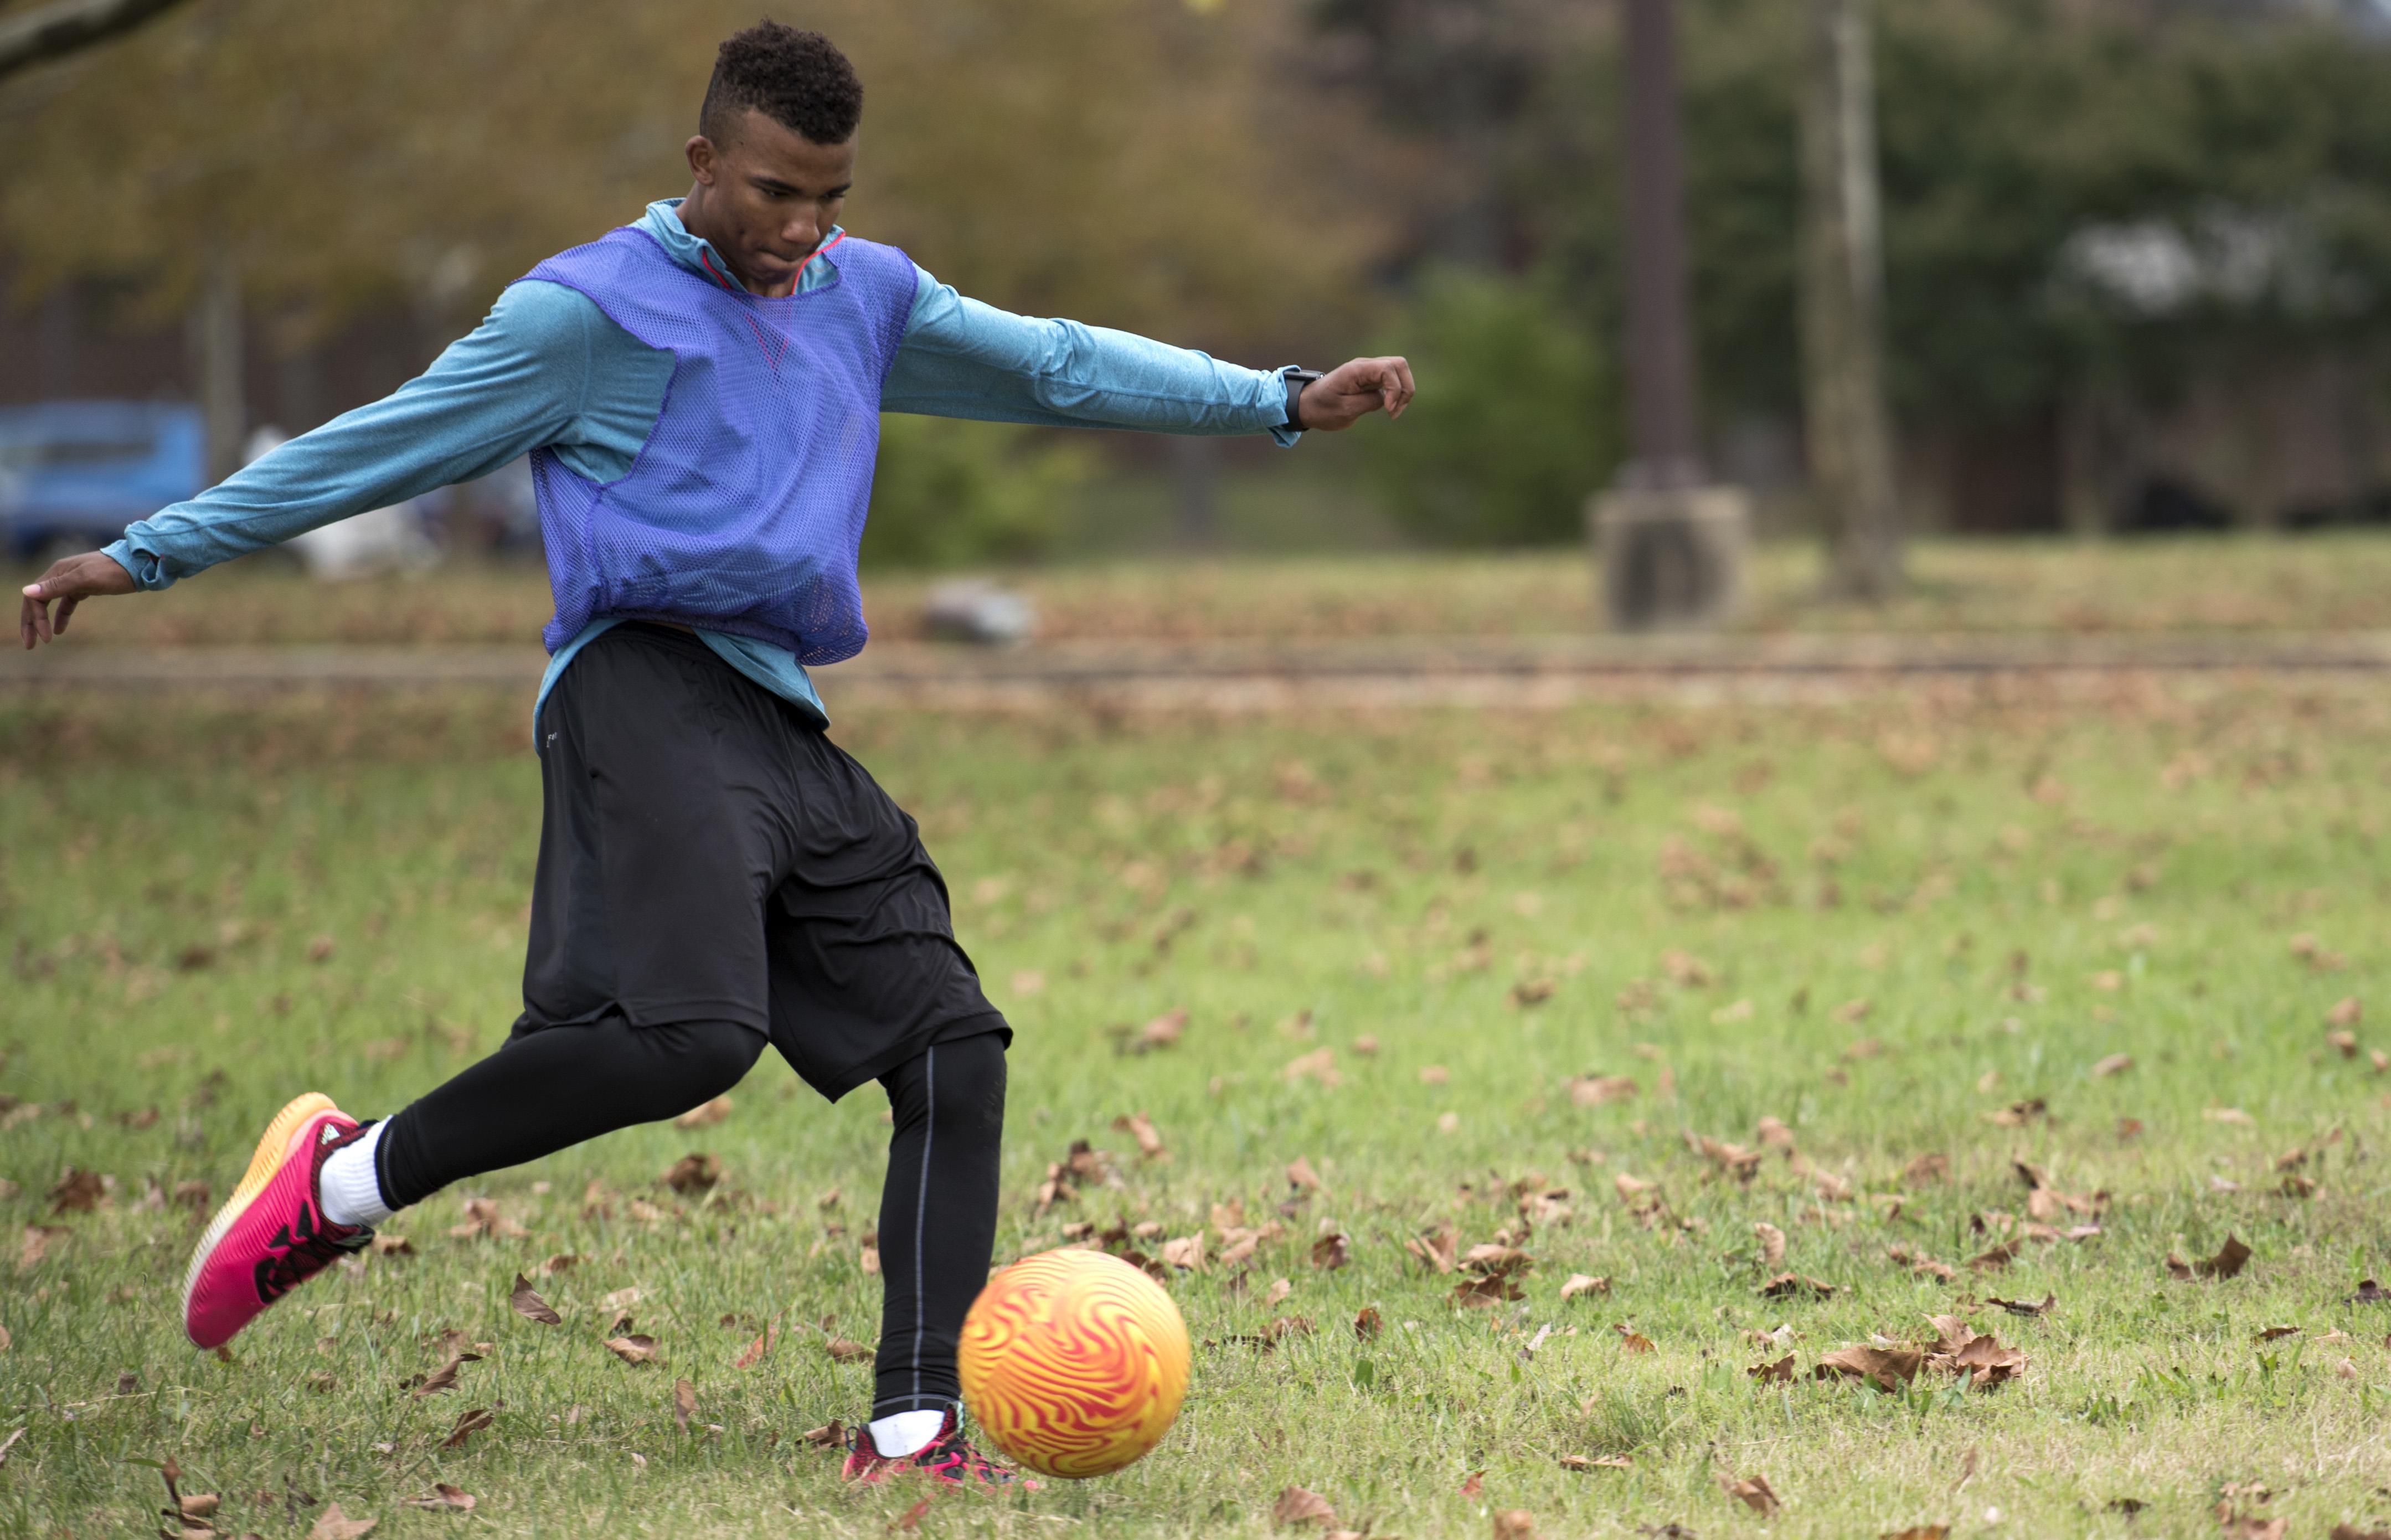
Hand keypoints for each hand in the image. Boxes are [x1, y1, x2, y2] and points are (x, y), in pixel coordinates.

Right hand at [19, 550, 133, 648]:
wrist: (139, 565)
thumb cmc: (114, 571)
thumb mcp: (86, 579)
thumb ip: (57, 586)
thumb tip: (26, 592)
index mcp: (57, 572)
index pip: (35, 598)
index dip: (35, 619)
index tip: (45, 638)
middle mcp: (61, 575)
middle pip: (37, 601)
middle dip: (31, 623)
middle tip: (30, 644)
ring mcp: (72, 581)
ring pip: (50, 603)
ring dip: (43, 621)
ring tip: (43, 640)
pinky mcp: (84, 587)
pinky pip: (66, 603)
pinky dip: (61, 616)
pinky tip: (59, 630)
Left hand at [1296, 356, 1415, 431]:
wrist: (1307, 405)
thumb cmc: (1322, 408)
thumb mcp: (1345, 410)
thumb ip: (1370, 402)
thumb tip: (1388, 398)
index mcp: (1356, 370)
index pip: (1388, 368)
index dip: (1395, 389)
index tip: (1387, 409)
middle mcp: (1364, 366)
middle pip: (1399, 365)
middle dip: (1405, 388)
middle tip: (1393, 411)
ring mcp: (1368, 371)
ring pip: (1398, 371)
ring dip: (1402, 391)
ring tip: (1392, 412)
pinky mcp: (1371, 379)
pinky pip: (1391, 380)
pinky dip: (1396, 394)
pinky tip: (1388, 409)